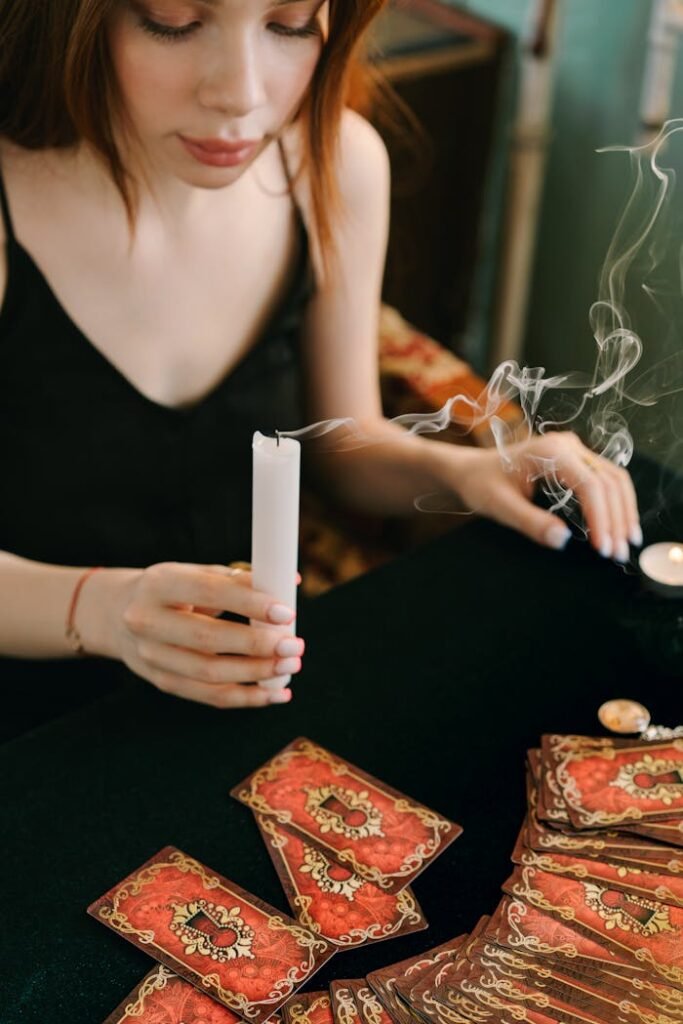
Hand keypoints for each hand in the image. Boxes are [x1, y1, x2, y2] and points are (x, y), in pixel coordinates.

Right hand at [82, 563, 303, 707]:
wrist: (118, 613)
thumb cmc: (173, 590)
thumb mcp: (196, 574)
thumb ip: (239, 579)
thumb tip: (289, 583)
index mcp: (158, 583)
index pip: (208, 591)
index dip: (249, 602)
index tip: (285, 613)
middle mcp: (146, 621)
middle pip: (206, 639)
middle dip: (256, 646)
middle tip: (293, 646)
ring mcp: (150, 655)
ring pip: (208, 674)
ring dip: (256, 675)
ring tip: (289, 667)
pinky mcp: (160, 681)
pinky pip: (207, 697)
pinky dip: (245, 698)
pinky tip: (274, 694)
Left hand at [452, 432, 640, 559]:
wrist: (471, 470)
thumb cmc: (481, 484)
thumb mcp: (499, 506)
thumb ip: (530, 522)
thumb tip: (563, 539)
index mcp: (550, 451)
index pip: (590, 485)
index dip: (602, 518)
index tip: (603, 548)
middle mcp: (568, 445)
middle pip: (609, 481)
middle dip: (618, 519)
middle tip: (620, 553)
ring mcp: (574, 451)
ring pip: (614, 479)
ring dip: (623, 512)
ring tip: (626, 543)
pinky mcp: (576, 461)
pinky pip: (606, 480)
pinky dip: (616, 504)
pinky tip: (618, 526)